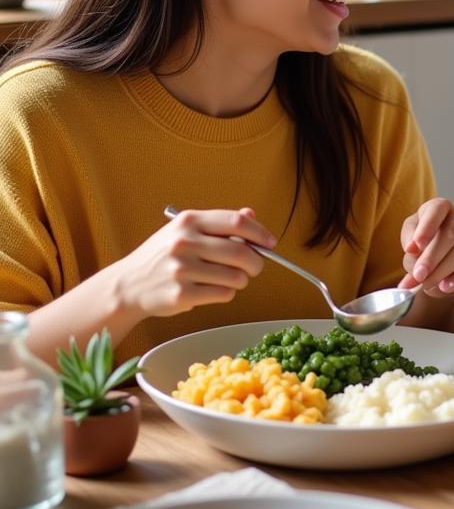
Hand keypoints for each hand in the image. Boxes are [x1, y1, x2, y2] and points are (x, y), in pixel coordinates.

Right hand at [110, 207, 275, 318]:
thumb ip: (219, 223)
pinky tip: (213, 290)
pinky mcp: (181, 294)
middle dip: (256, 262)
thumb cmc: (162, 257)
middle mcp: (184, 242)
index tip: (270, 242)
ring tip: (231, 279)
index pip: (237, 222)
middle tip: (255, 267)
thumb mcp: (186, 231)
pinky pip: (224, 294)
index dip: (260, 233)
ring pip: (236, 276)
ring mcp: (182, 269)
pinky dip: (227, 293)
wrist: (128, 285)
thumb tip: (251, 214)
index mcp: (189, 221)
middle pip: (241, 251)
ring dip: (241, 280)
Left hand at [397, 198, 453, 295]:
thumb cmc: (422, 246)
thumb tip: (412, 249)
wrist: (437, 266)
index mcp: (441, 206)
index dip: (426, 228)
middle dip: (431, 258)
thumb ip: (409, 243)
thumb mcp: (410, 240)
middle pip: (450, 234)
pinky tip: (444, 287)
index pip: (437, 210)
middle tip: (418, 276)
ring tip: (425, 285)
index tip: (414, 248)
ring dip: (441, 272)